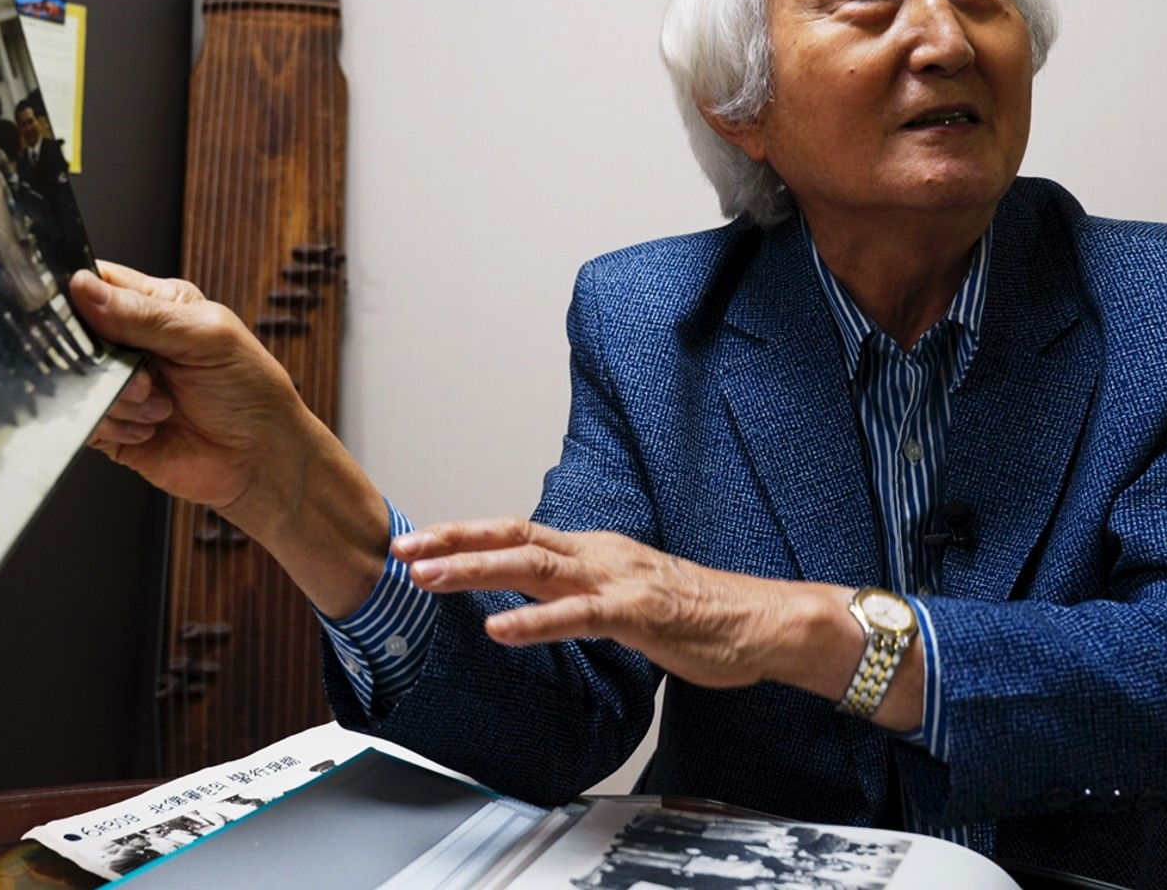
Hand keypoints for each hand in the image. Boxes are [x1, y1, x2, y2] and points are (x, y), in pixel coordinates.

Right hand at [68, 262, 313, 518]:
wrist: (262, 459)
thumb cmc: (251, 390)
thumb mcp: (206, 336)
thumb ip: (143, 314)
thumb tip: (82, 287)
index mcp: (155, 306)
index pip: (96, 282)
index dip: (77, 293)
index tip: (81, 314)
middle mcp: (131, 344)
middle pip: (75, 334)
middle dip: (102, 357)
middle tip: (143, 372)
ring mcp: (119, 387)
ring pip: (77, 380)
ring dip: (118, 397)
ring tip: (161, 405)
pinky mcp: (111, 428)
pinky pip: (85, 420)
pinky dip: (114, 425)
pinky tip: (151, 427)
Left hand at [394, 518, 840, 690]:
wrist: (766, 620)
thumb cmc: (701, 615)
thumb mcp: (627, 598)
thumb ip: (582, 595)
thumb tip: (537, 600)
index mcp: (593, 552)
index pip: (516, 535)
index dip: (462, 535)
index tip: (415, 542)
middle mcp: (598, 556)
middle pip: (512, 538)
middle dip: (451, 541)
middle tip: (400, 549)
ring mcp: (617, 582)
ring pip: (534, 568)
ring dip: (475, 571)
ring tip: (428, 578)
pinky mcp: (639, 615)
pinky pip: (578, 617)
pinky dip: (535, 624)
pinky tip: (500, 632)